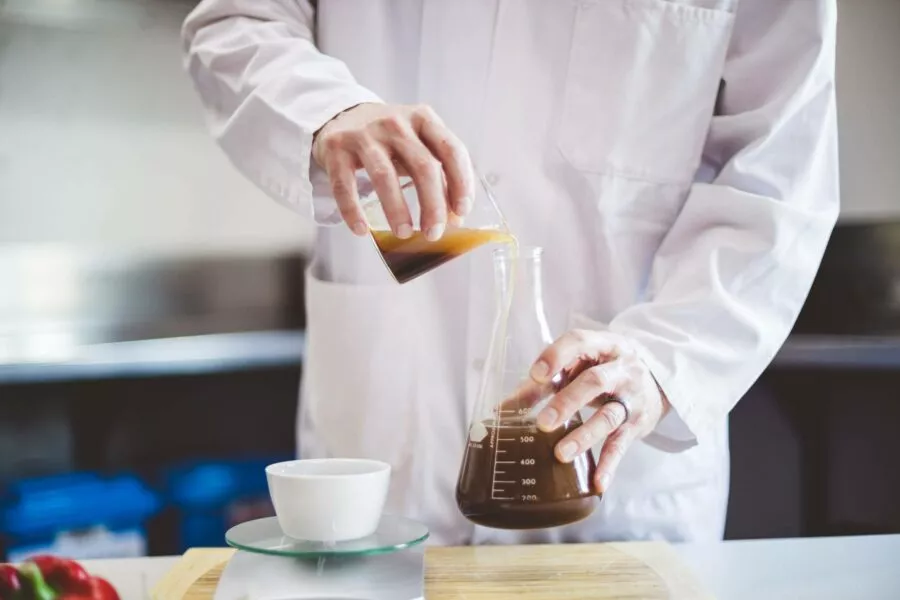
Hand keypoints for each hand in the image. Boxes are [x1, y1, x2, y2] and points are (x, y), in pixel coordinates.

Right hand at [312, 103, 474, 239]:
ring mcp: (364, 134)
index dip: (460, 182)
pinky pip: (345, 185)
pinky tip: (361, 230)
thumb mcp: (417, 144)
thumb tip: (455, 217)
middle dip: (432, 205)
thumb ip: (438, 174)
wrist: (343, 116)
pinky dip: (353, 210)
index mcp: (423, 119)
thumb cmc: (389, 138)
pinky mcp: (336, 148)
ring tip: (404, 233)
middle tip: (434, 233)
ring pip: (385, 176)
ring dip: (397, 210)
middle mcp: (395, 123)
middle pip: (422, 166)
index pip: (451, 150)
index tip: (461, 211)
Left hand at [529, 330, 670, 493]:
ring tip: (561, 454)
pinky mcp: (637, 424)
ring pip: (608, 416)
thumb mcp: (579, 367)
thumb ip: (543, 384)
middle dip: (567, 402)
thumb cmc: (604, 370)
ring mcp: (631, 397)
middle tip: (542, 423)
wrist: (657, 380)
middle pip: (594, 382)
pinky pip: (622, 445)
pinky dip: (609, 464)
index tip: (535, 375)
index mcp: (602, 346)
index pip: (579, 342)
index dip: (556, 356)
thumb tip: (504, 408)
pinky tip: (598, 482)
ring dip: (584, 436)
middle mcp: (620, 369)